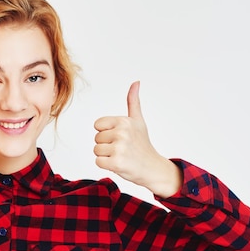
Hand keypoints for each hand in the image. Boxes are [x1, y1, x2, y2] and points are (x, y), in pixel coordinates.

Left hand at [93, 81, 181, 197]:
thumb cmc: (143, 144)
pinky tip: (119, 164)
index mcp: (124, 121)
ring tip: (121, 156)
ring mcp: (119, 148)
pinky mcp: (116, 163)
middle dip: (106, 145)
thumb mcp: (138, 120)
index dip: (106, 132)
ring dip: (106, 155)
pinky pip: (98, 162)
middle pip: (96, 138)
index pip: (97, 125)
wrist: (153, 168)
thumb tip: (136, 82)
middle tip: (122, 149)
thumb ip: (133, 101)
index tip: (119, 137)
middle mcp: (122, 133)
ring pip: (96, 150)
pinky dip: (106, 165)